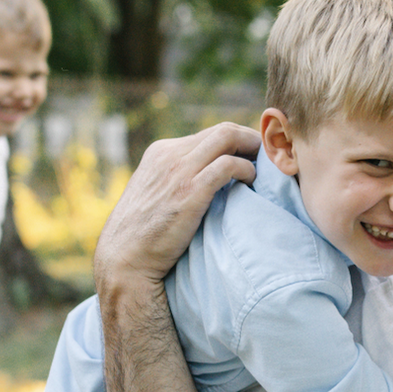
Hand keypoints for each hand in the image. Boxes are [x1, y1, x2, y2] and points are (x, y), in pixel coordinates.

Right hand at [94, 123, 258, 296]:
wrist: (125, 260)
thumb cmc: (143, 237)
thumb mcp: (155, 197)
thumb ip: (175, 182)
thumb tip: (207, 184)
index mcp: (159, 153)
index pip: (208, 134)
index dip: (236, 142)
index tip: (253, 157)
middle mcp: (169, 154)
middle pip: (222, 130)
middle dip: (250, 140)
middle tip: (268, 158)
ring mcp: (179, 170)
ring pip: (228, 137)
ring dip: (253, 149)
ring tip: (265, 168)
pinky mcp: (191, 190)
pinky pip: (229, 165)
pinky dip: (247, 169)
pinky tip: (252, 182)